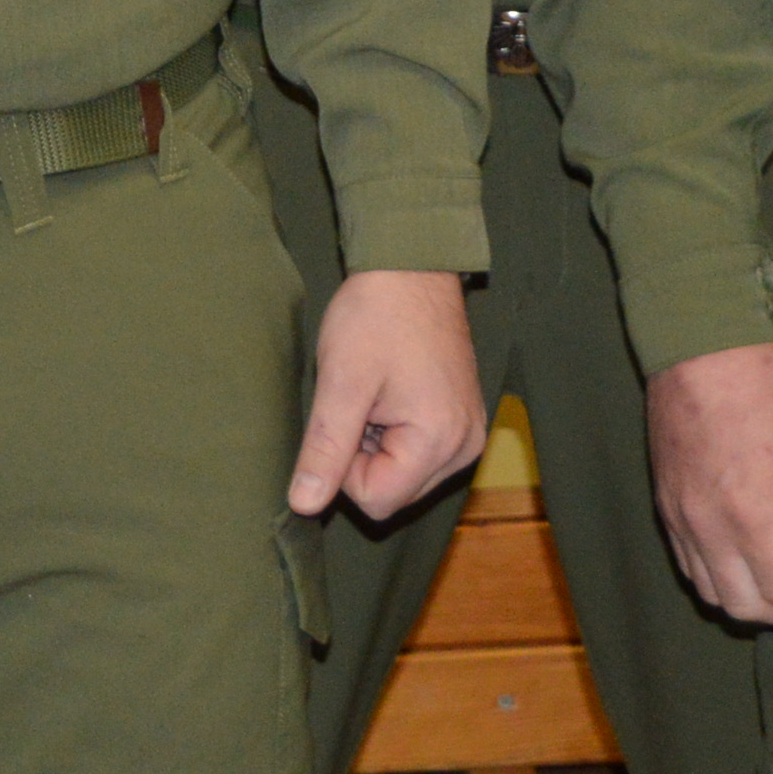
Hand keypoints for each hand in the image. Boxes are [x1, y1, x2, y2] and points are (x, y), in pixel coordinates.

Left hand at [289, 270, 490, 520]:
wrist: (411, 267)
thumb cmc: (376, 316)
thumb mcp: (340, 382)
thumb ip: (325, 450)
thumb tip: (304, 506)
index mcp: (440, 441)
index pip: (376, 501)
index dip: (344, 467)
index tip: (345, 415)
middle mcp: (464, 447)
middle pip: (393, 492)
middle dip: (363, 456)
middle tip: (360, 401)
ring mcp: (468, 434)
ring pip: (403, 476)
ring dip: (377, 444)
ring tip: (376, 393)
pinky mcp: (462, 421)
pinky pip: (418, 454)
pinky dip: (394, 433)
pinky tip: (390, 393)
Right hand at [646, 341, 772, 625]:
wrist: (701, 348)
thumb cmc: (769, 391)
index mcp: (752, 515)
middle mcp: (709, 527)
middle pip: (745, 605)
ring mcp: (680, 517)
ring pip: (710, 593)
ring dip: (748, 603)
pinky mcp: (664, 504)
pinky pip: (687, 565)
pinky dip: (717, 580)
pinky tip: (741, 565)